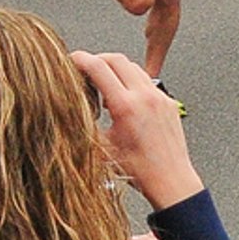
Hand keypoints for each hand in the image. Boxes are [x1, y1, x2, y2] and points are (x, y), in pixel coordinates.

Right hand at [69, 50, 202, 210]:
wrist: (171, 180)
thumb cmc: (139, 171)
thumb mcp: (101, 148)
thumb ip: (84, 125)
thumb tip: (67, 109)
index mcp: (126, 106)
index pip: (98, 67)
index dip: (80, 59)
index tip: (70, 60)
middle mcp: (144, 96)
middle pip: (116, 59)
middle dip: (97, 60)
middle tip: (86, 71)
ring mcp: (159, 97)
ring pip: (133, 67)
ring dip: (115, 70)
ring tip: (105, 88)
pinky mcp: (167, 102)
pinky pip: (146, 80)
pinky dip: (131, 81)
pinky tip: (124, 99)